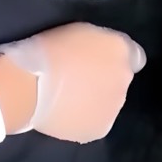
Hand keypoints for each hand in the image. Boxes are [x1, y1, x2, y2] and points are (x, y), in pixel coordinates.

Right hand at [0, 24, 143, 142]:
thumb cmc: (47, 50)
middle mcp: (124, 79)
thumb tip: (101, 54)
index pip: (134, 56)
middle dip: (104, 80)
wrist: (27, 87)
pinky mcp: (99, 129)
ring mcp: (114, 107)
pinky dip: (83, 119)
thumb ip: (99, 43)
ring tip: (67, 100)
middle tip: (77, 80)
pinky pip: (95, 122)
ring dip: (95, 100)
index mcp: (120, 50)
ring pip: (108, 103)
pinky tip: (65, 114)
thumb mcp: (79, 31)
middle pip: (120, 80)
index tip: (97, 62)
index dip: (114, 59)